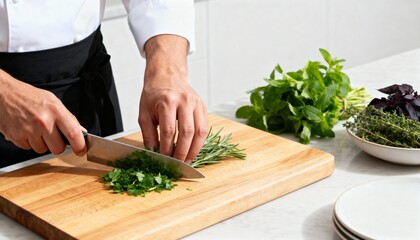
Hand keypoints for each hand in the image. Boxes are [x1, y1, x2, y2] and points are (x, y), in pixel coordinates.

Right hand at [0, 70, 85, 155]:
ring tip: (36, 129)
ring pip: (42, 150)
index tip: (81, 151)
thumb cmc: (30, 97)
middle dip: (57, 146)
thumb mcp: (53, 102)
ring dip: (41, 143)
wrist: (4, 93)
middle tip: (53, 136)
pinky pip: (28, 148)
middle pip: (58, 149)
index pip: (74, 133)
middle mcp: (43, 121)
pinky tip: (26, 130)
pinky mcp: (16, 137)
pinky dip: (29, 142)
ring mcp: (29, 130)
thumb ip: (68, 118)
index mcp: (56, 111)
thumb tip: (81, 132)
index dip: (80, 146)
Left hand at [139, 35, 207, 162]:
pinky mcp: (203, 106)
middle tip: (178, 164)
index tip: (164, 159)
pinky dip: (200, 141)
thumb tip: (154, 153)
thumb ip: (148, 134)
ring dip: (194, 149)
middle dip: (182, 151)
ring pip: (200, 131)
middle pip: (187, 132)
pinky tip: (193, 149)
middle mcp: (184, 101)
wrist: (167, 76)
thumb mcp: (144, 113)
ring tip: (187, 160)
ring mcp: (196, 103)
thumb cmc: (154, 95)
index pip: (168, 130)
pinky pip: (205, 127)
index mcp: (167, 101)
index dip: (167, 148)